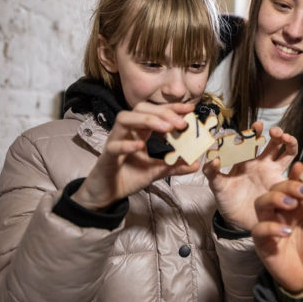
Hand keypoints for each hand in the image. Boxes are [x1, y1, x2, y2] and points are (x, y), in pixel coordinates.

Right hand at [72, 102, 199, 210]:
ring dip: (146, 120)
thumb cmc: (129, 176)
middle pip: (140, 108)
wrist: (108, 193)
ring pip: (125, 119)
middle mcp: (127, 131)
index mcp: (139, 131)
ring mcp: (115, 141)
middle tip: (181, 123)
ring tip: (166, 129)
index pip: (155, 111)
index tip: (190, 108)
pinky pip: (114, 145)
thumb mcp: (157, 171)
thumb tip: (196, 163)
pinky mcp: (106, 155)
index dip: (172, 108)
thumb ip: (175, 166)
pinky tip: (140, 146)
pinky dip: (127, 144)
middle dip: (162, 112)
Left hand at [203, 122, 300, 229]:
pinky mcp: (283, 187)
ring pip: (287, 154)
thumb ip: (213, 172)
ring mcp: (274, 174)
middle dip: (277, 135)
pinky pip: (296, 178)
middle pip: (274, 144)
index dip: (255, 132)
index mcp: (247, 159)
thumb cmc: (227, 200)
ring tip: (289, 140)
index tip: (258, 125)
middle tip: (275, 132)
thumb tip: (212, 158)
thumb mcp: (217, 186)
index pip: (253, 141)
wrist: (238, 221)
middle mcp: (263, 163)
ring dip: (290, 144)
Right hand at [252, 162, 302, 296]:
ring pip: (262, 202)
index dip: (301, 174)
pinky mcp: (262, 241)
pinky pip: (260, 229)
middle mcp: (281, 210)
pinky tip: (286, 231)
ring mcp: (269, 223)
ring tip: (292, 204)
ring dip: (276, 199)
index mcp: (297, 204)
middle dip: (291, 185)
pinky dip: (271, 227)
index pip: (295, 182)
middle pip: (277, 188)